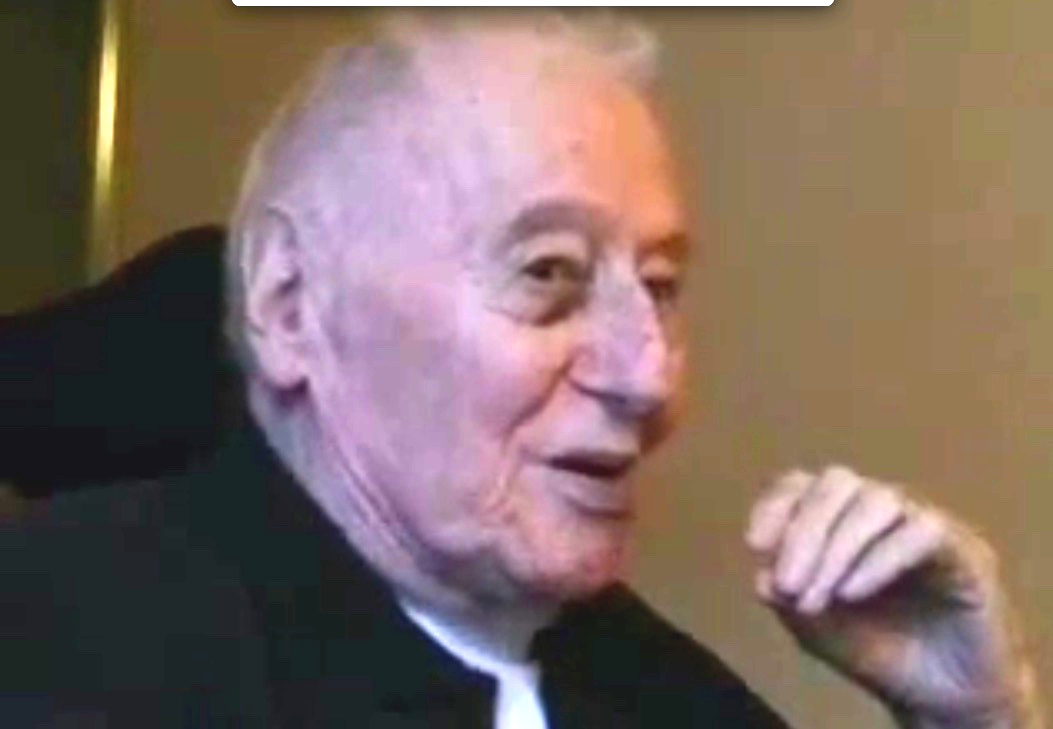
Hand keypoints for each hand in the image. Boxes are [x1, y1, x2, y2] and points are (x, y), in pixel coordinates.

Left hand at [745, 466, 1041, 727]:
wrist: (942, 697)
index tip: (756, 545)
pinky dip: (878, 560)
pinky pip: (921, 532)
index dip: (776, 506)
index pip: (804, 486)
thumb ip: (788, 600)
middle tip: (788, 585)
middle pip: (836, 483)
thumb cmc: (877, 651)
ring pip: (877, 500)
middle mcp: (879, 510)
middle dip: (803, 531)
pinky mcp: (964, 549)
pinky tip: (853, 593)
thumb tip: (763, 576)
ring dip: (837, 548)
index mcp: (839, 518)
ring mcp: (921, 523)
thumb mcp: (817, 629)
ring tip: (819, 597)